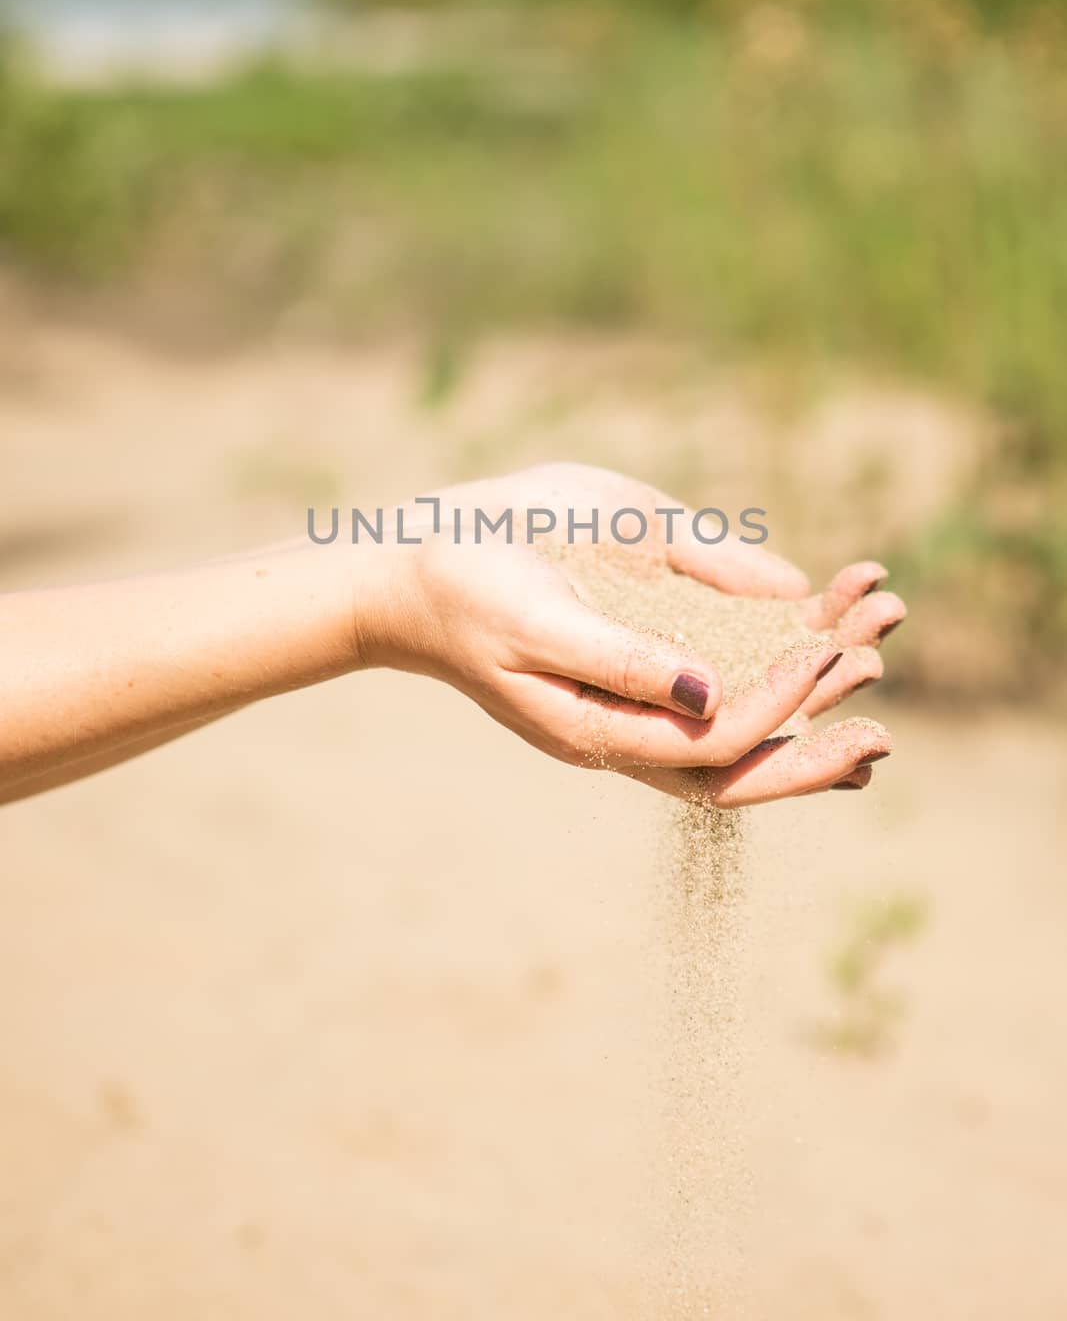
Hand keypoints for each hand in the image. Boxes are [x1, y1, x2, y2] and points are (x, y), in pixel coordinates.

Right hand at [355, 464, 904, 807]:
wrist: (415, 570)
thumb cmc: (464, 589)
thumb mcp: (534, 622)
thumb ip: (620, 661)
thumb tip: (712, 694)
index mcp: (600, 734)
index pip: (716, 743)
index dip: (779, 703)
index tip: (829, 650)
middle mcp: (631, 729)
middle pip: (747, 757)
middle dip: (822, 722)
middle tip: (881, 685)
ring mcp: (639, 697)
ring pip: (745, 716)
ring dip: (814, 675)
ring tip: (877, 624)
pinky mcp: (643, 656)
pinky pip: (726, 669)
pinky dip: (780, 642)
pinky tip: (824, 608)